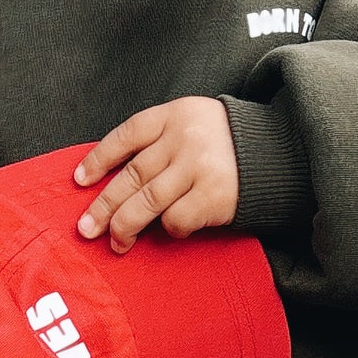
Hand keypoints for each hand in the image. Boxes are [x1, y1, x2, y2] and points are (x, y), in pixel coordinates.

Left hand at [72, 97, 239, 253]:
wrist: (277, 152)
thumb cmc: (222, 144)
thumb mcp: (190, 123)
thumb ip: (156, 142)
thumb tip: (108, 181)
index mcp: (173, 115)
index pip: (125, 135)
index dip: (98, 159)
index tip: (80, 181)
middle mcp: (183, 138)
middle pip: (131, 176)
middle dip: (103, 206)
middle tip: (86, 229)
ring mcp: (199, 166)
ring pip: (146, 202)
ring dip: (124, 226)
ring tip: (115, 243)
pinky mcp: (214, 195)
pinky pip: (176, 219)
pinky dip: (168, 229)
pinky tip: (171, 230)